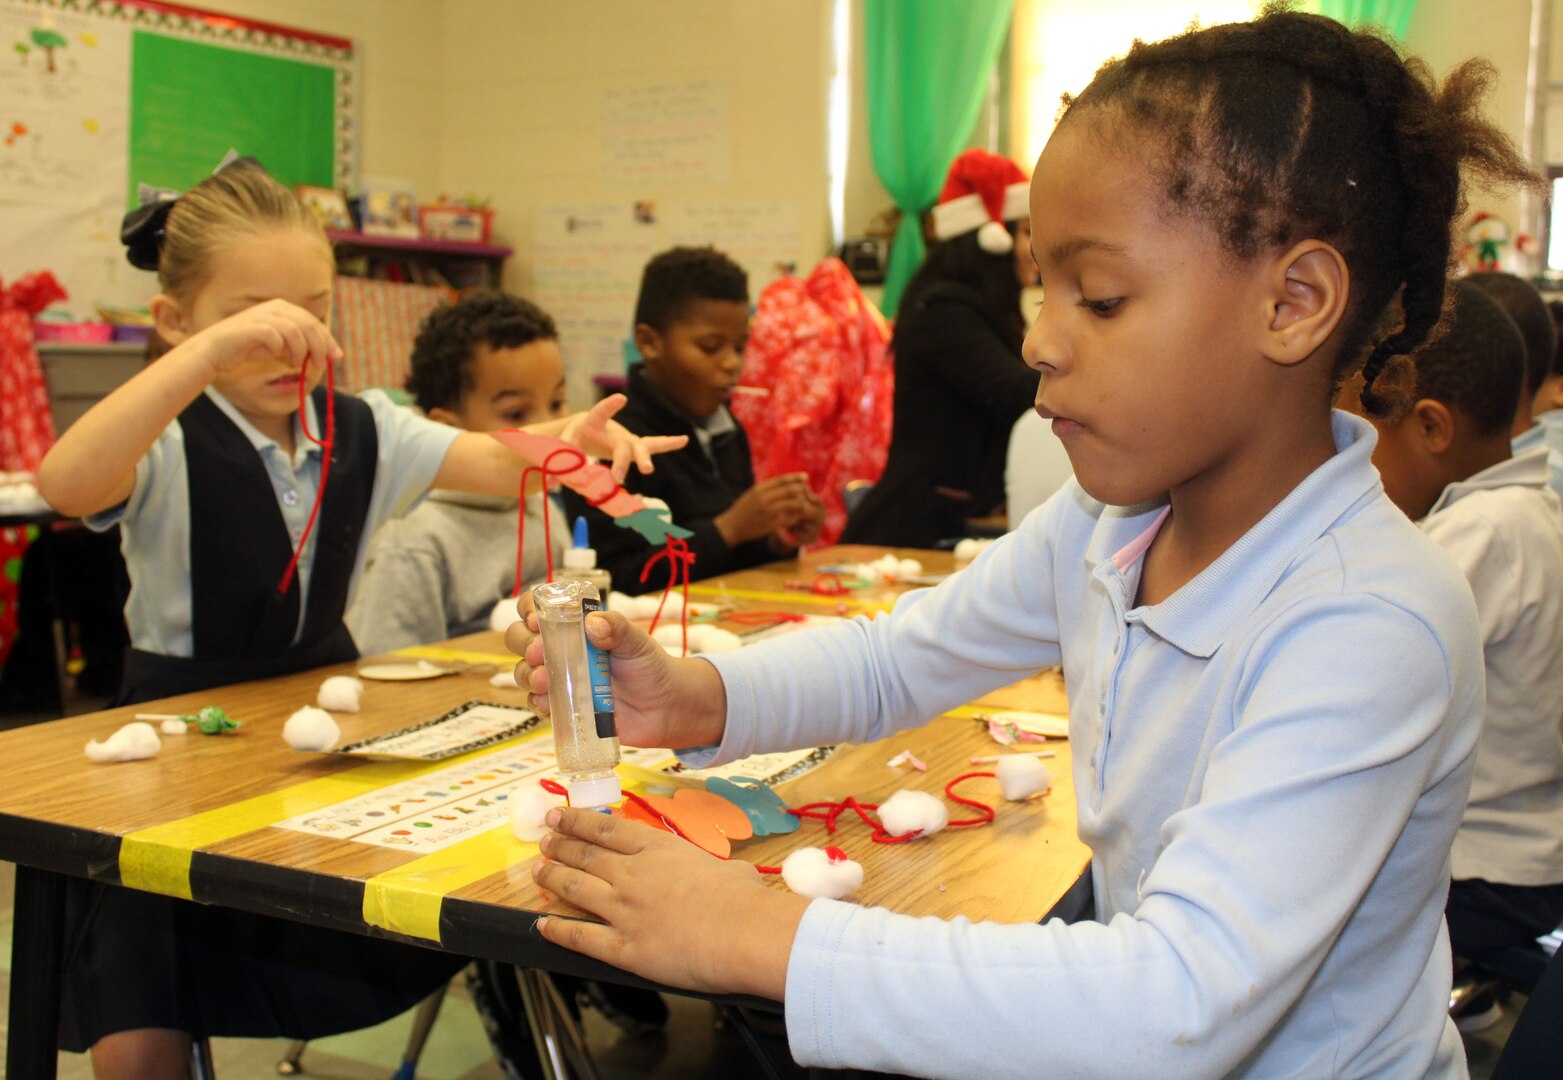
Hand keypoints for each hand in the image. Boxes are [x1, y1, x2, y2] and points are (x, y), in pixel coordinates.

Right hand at [187, 298, 341, 374]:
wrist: (214, 350)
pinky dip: (283, 350)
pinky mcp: (253, 327)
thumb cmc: (247, 347)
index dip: (328, 339)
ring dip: (301, 351)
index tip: (337, 357)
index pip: (313, 321)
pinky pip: (277, 338)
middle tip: (319, 365)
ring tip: (295, 363)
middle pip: (309, 324)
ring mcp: (262, 315)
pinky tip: (280, 358)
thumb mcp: (280, 345)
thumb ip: (301, 344)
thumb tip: (332, 352)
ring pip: (296, 331)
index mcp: (282, 307)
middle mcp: (274, 307)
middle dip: (320, 347)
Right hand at [505, 604, 726, 749]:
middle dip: (523, 642)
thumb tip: (594, 623)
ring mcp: (560, 679)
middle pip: (521, 639)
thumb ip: (618, 629)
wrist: (666, 708)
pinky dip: (537, 701)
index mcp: (577, 627)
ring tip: (545, 679)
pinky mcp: (563, 707)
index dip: (530, 610)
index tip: (538, 619)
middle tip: (538, 651)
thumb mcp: (637, 642)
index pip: (540, 608)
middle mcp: (561, 650)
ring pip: (524, 672)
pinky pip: (537, 703)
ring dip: (526, 673)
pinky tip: (547, 701)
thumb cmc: (651, 667)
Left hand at [533, 806, 808, 997]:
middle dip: (559, 845)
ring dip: (552, 878)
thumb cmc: (743, 900)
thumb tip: (725, 876)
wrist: (742, 934)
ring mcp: (623, 911)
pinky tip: (541, 924)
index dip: (577, 820)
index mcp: (657, 850)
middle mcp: (632, 875)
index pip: (606, 829)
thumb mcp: (728, 869)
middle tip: (544, 840)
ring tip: (538, 870)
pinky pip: (580, 937)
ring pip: (575, 889)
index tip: (558, 814)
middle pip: (585, 855)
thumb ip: (713, 869)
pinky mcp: (623, 948)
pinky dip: (557, 929)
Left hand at [561, 394, 688, 482]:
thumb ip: (558, 462)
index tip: (622, 399)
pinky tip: (684, 440)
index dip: (609, 406)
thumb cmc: (573, 436)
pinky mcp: (633, 448)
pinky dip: (668, 444)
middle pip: (621, 445)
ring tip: (648, 470)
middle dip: (621, 462)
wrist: (585, 431)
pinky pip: (653, 446)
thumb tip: (551, 484)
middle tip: (616, 478)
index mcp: (593, 423)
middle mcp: (614, 430)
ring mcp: (626, 439)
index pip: (600, 413)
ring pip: (639, 448)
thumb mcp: (562, 445)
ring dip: (644, 459)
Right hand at [715, 473, 819, 547]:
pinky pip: (789, 518)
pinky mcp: (771, 524)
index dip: (795, 477)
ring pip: (792, 504)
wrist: (732, 526)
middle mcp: (764, 499)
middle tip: (808, 490)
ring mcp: (768, 512)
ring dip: (801, 503)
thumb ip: (766, 488)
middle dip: (801, 489)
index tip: (805, 477)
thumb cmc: (743, 510)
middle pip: (789, 490)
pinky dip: (796, 516)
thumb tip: (784, 481)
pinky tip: (799, 516)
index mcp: (759, 489)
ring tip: (805, 504)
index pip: (781, 480)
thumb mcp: (752, 494)